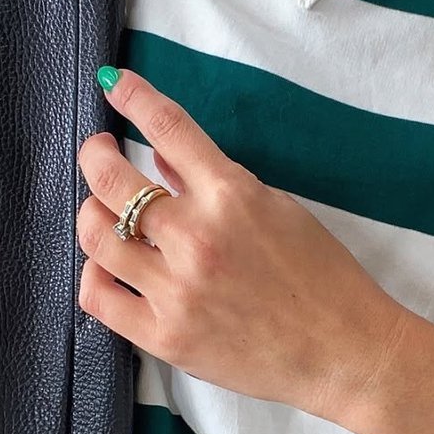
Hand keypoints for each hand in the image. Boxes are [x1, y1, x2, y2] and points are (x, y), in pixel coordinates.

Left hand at [75, 68, 408, 421]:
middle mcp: (197, 237)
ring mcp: (176, 289)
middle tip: (97, 151)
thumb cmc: (324, 279)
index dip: (133, 96)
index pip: (167, 127)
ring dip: (90, 213)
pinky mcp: (164, 336)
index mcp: (232, 195)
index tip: (113, 83)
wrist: (343, 351)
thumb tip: (162, 164)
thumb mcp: (280, 210)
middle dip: (95, 154)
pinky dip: (93, 274)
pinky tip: (105, 266)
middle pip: (112, 179)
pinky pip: (97, 297)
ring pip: (96, 235)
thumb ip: (218, 184)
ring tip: (99, 210)